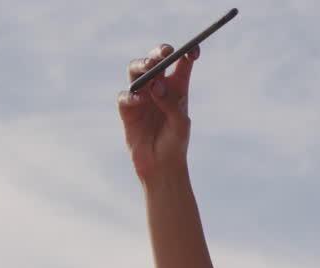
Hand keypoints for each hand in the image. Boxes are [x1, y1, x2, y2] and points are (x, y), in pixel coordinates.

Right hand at [117, 43, 199, 181]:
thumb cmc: (176, 143)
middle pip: (155, 61)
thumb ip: (171, 103)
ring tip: (148, 69)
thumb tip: (156, 85)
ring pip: (136, 71)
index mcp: (178, 88)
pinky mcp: (128, 109)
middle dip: (158, 53)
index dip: (188, 53)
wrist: (161, 165)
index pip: (182, 63)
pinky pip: (125, 96)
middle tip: (163, 53)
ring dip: (141, 66)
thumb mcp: (180, 124)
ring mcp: (141, 96)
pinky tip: (139, 100)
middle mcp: (158, 87)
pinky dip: (131, 95)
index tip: (194, 50)